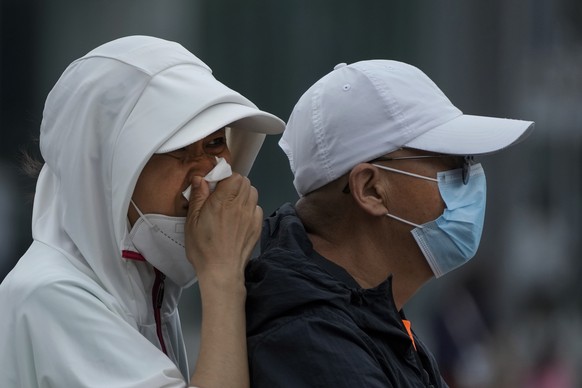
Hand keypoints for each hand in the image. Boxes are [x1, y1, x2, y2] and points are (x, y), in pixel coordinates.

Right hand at [184, 174, 261, 288]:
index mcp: (223, 201)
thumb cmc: (203, 247)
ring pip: (253, 193)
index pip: (234, 176)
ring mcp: (251, 216)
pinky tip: (239, 217)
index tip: (215, 185)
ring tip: (231, 205)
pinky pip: (257, 207)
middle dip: (234, 184)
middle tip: (222, 195)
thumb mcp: (192, 221)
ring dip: (243, 194)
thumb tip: (200, 178)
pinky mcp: (257, 226)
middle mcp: (240, 205)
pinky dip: (250, 207)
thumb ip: (198, 197)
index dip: (225, 177)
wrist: (222, 271)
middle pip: (245, 182)